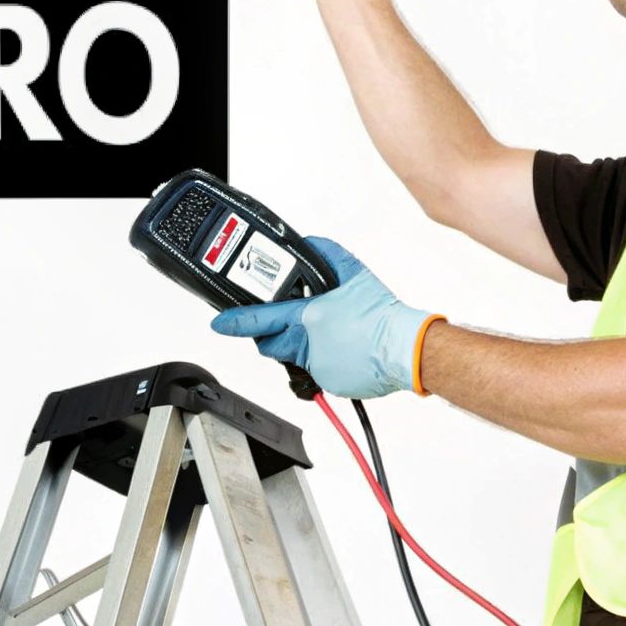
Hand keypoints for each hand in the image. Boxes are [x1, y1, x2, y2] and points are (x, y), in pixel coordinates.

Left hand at [210, 237, 430, 398]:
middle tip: (286, 326)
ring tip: (330, 335)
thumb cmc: (382, 315)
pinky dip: (323, 361)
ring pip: (294, 359)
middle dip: (272, 336)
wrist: (405, 348)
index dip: (236, 321)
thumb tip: (311, 243)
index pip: (261, 319)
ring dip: (302, 347)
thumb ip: (327, 254)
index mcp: (308, 316)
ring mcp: (317, 366)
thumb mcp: (354, 272)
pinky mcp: (329, 382)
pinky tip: (343, 350)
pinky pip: (316, 372)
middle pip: (272, 344)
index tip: (220, 323)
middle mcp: (307, 343)